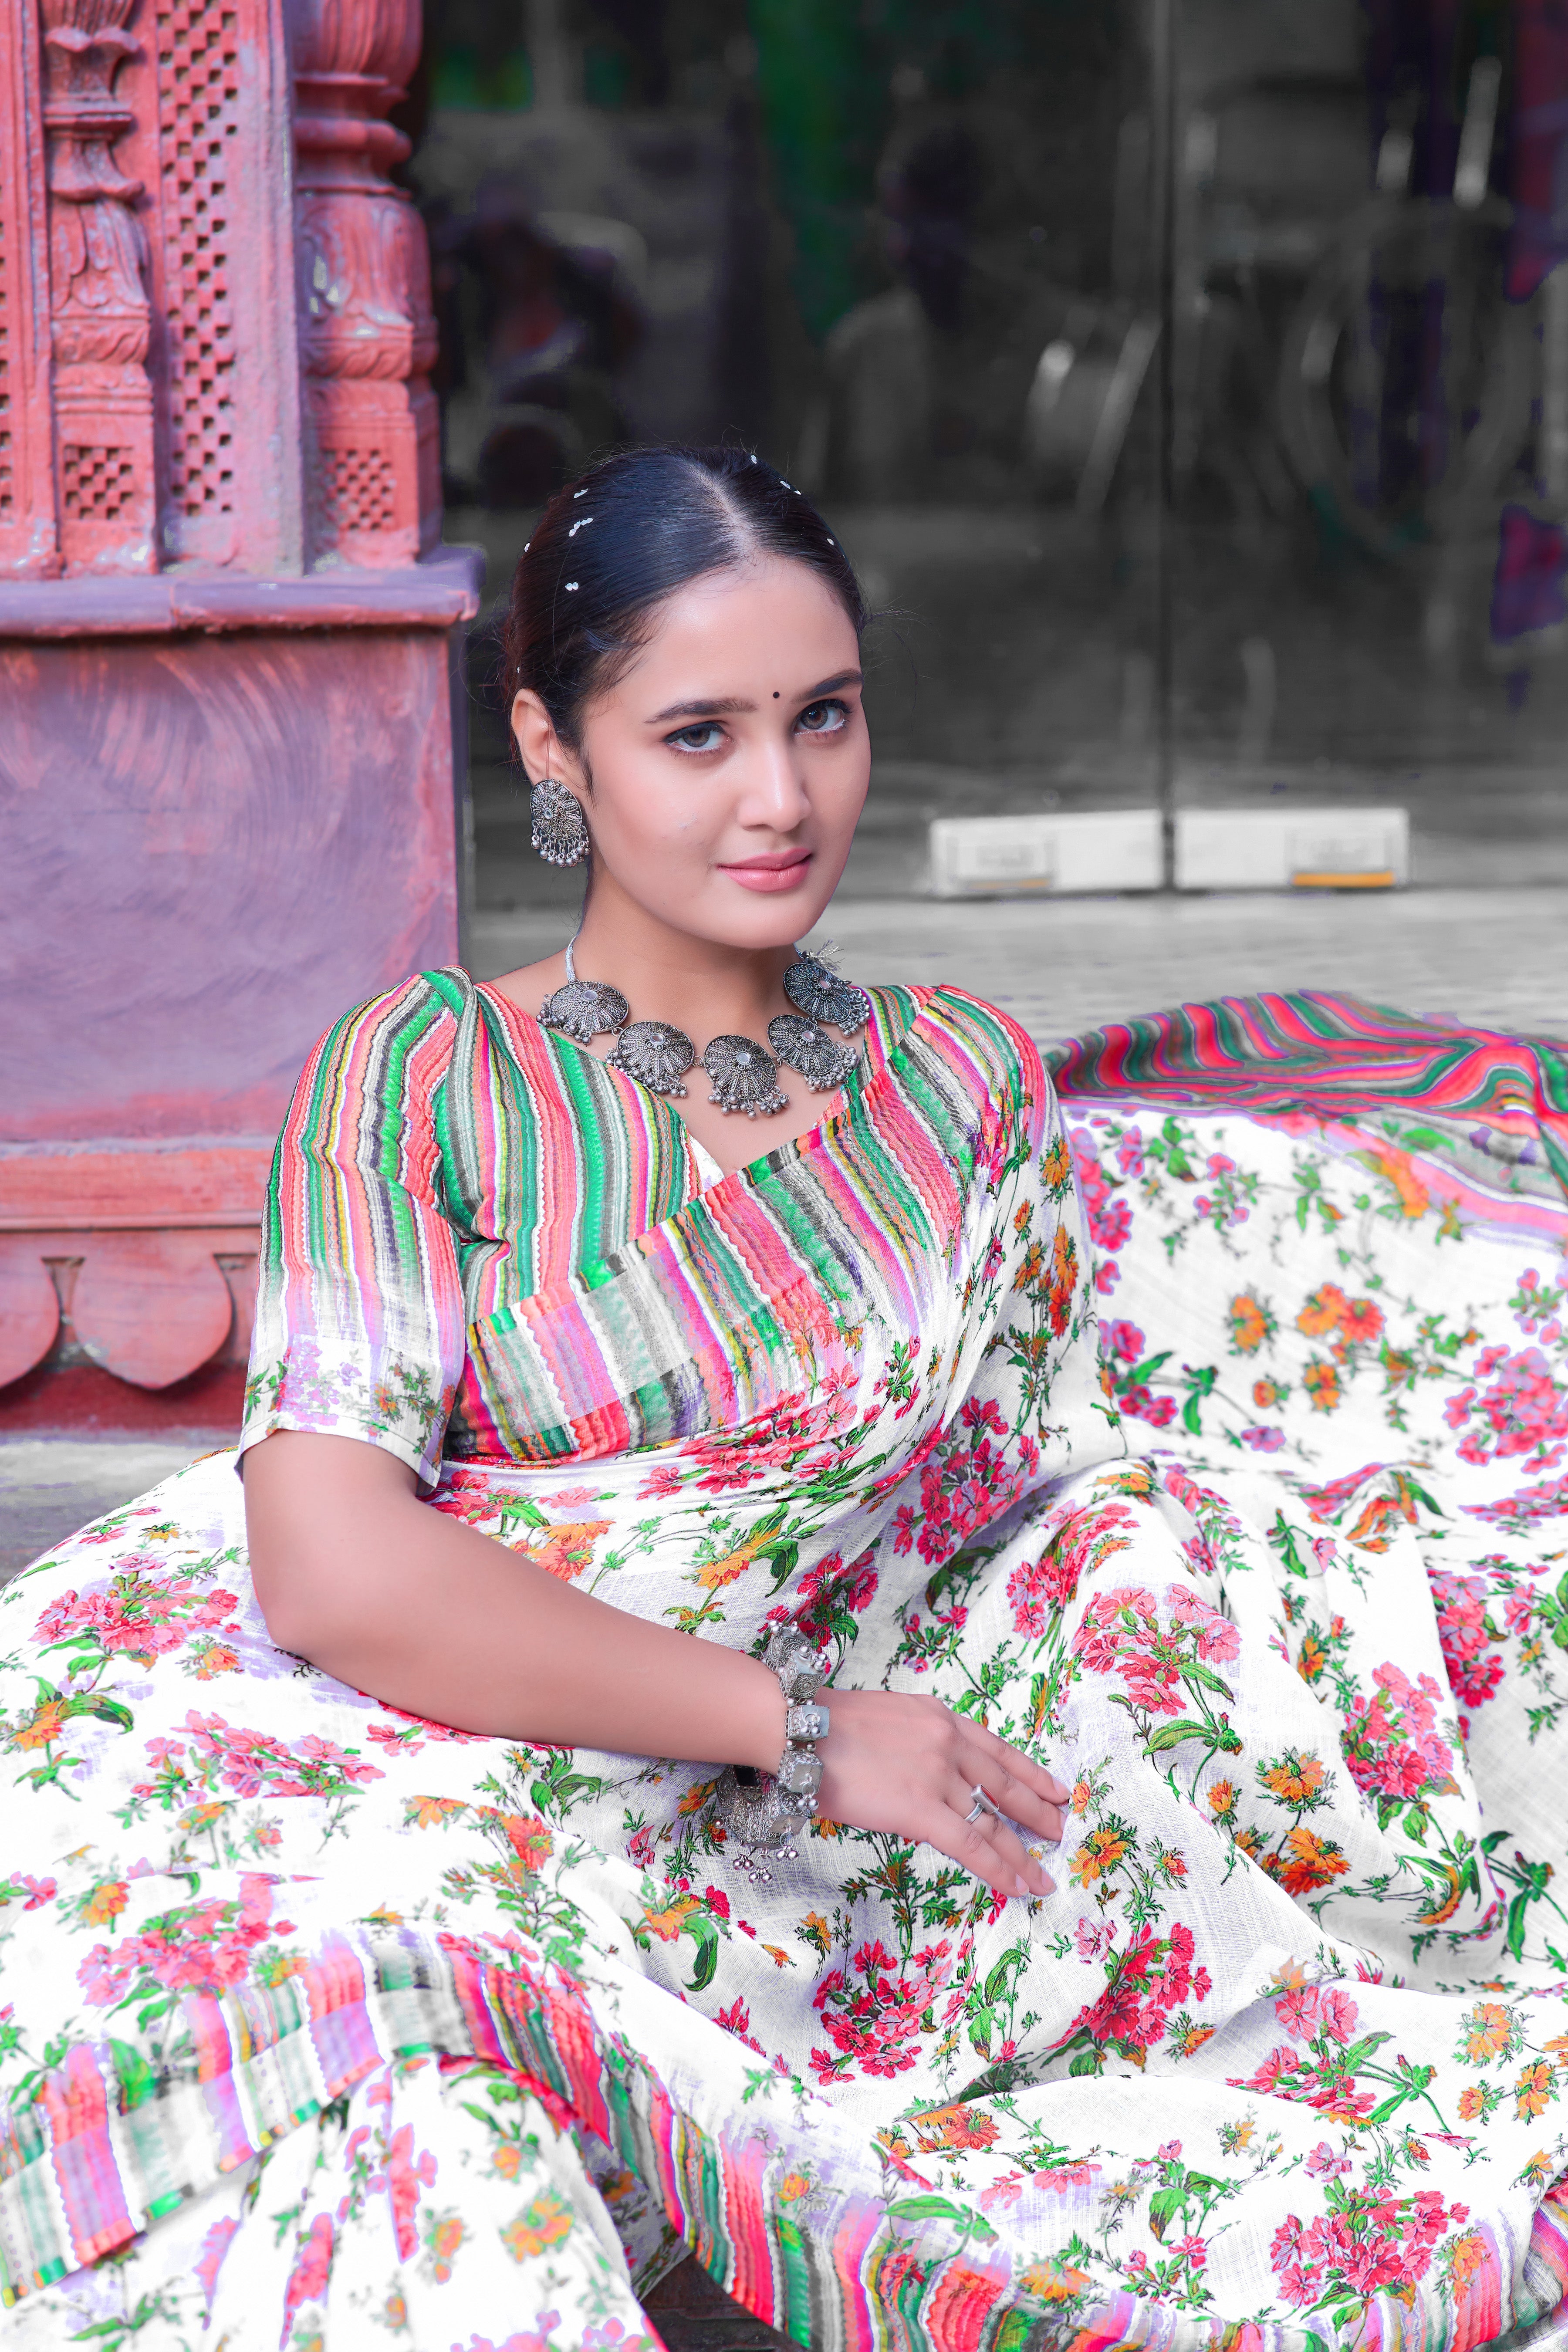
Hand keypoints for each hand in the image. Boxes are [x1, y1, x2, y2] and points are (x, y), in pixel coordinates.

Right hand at [814, 1688, 1065, 1898]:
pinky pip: (970, 1845)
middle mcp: (950, 1744)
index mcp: (942, 1719)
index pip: (999, 1751)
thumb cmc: (832, 1725)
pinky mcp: (921, 1809)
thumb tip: (935, 1775)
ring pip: (993, 1822)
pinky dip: (997, 1868)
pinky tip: (1014, 1885)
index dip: (1031, 1774)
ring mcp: (938, 1776)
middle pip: (1006, 1786)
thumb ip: (922, 1742)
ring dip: (1022, 1854)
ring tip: (1042, 1877)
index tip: (1055, 1790)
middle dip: (1038, 1813)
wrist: (802, 1728)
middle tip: (1059, 1832)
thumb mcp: (893, 1718)